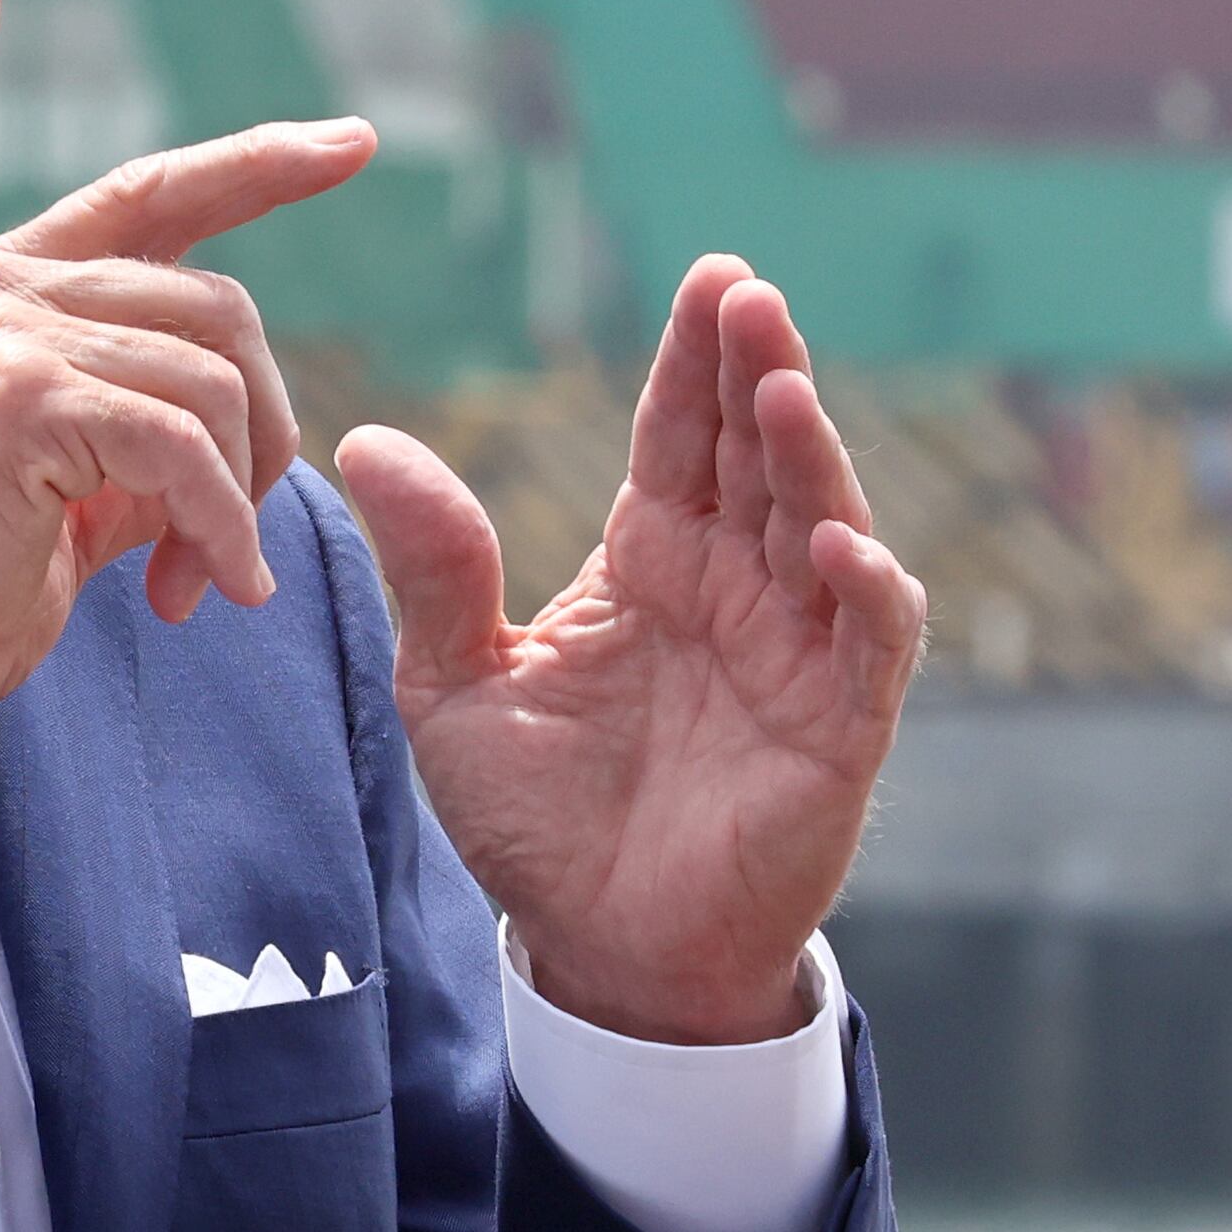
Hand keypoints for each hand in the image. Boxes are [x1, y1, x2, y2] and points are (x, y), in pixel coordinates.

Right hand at [0, 118, 375, 800]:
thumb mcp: (59, 487)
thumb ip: (138, 434)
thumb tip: (243, 436)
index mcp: (1, 287)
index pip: (150, 192)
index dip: (257, 164)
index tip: (349, 144)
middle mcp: (1, 286)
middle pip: (217, 304)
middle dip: (262, 427)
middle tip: (233, 540)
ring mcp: (6, 333)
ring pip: (211, 379)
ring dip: (236, 498)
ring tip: (201, 581)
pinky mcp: (21, 399)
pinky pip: (184, 446)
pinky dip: (220, 524)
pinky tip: (206, 587)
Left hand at [334, 257, 924, 1045]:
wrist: (600, 953)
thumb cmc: (536, 819)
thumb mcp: (454, 686)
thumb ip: (431, 569)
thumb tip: (362, 441)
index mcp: (651, 560)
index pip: (682, 434)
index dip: (697, 358)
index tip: (709, 277)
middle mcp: (734, 588)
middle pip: (758, 454)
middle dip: (759, 370)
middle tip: (747, 294)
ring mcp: (794, 653)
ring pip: (823, 524)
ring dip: (813, 455)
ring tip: (783, 388)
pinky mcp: (839, 730)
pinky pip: (870, 645)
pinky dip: (866, 590)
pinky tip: (840, 543)